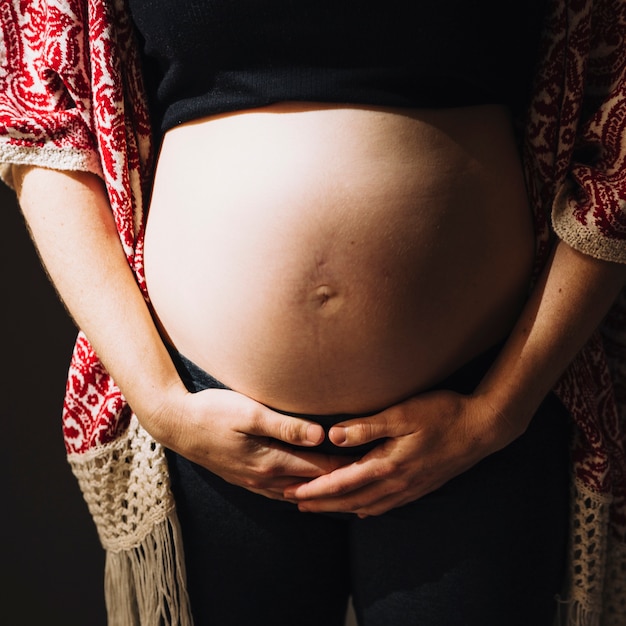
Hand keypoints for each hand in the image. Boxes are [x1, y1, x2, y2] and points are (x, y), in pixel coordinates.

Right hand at [148, 384, 351, 500]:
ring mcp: (253, 481)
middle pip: (311, 485)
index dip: (346, 466)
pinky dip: (300, 494)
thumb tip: (322, 436)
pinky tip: (306, 494)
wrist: (177, 424)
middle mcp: (264, 478)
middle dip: (339, 485)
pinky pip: (280, 494)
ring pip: (297, 494)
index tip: (371, 464)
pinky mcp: (244, 478)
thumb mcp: (249, 412)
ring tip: (345, 494)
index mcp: (270, 461)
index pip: (319, 468)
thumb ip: (286, 426)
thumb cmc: (212, 412)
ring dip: (321, 494)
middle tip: (368, 484)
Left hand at [283, 388, 524, 515]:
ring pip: (367, 505)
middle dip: (321, 503)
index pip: (342, 483)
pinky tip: (362, 509)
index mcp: (388, 464)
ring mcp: (410, 488)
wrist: (483, 428)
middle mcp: (397, 483)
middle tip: (294, 504)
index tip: (291, 492)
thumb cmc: (443, 414)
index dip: (315, 489)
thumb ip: (367, 426)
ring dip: (340, 508)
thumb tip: (332, 436)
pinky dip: (367, 509)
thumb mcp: (403, 414)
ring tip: (320, 507)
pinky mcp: (421, 486)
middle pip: (350, 500)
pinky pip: (387, 505)